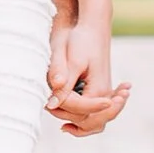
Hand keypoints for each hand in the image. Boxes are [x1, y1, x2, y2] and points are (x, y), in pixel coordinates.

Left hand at [46, 16, 128, 138]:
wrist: (93, 27)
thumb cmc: (81, 40)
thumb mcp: (70, 60)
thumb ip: (63, 82)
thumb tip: (51, 103)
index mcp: (99, 89)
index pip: (79, 112)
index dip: (62, 108)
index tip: (48, 101)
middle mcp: (105, 95)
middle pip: (88, 122)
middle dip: (68, 118)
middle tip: (49, 108)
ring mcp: (105, 94)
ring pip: (93, 122)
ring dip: (77, 125)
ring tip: (62, 125)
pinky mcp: (100, 91)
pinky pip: (95, 114)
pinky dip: (83, 121)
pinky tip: (68, 126)